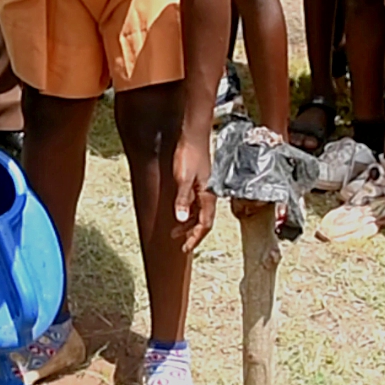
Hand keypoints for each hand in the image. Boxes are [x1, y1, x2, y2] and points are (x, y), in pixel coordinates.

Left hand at [171, 128, 216, 252]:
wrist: (193, 135)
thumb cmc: (189, 154)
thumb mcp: (183, 179)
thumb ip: (182, 199)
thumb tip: (180, 219)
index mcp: (207, 196)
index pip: (205, 225)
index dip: (196, 238)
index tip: (186, 248)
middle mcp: (209, 194)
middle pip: (203, 221)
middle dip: (192, 234)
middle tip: (180, 244)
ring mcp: (205, 188)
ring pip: (199, 213)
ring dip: (189, 224)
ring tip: (175, 231)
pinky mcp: (200, 182)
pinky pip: (196, 204)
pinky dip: (189, 212)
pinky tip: (180, 212)